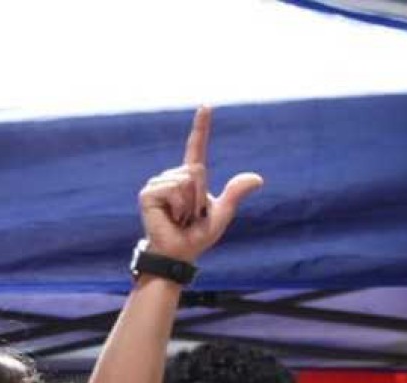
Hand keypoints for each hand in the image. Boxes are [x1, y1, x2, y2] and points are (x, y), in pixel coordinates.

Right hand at [137, 106, 263, 265]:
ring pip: (187, 179)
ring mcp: (159, 183)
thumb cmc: (196, 237)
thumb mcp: (222, 214)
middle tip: (191, 215)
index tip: (206, 105)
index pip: (197, 147)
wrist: (178, 254)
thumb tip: (258, 179)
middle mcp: (173, 176)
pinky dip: (178, 205)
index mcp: (190, 178)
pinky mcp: (148, 193)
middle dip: (200, 195)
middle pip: (198, 170)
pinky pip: (174, 188)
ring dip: (189, 203)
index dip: (201, 126)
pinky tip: (171, 217)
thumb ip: (235, 194)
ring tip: (179, 217)